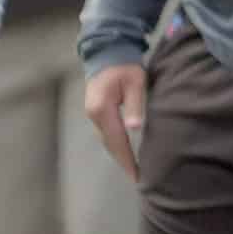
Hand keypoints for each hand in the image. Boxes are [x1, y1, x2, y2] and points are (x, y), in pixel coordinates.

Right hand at [83, 64, 146, 181]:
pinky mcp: (97, 113)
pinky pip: (107, 134)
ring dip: (119, 155)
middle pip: (110, 144)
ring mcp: (93, 115)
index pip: (117, 140)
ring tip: (133, 170)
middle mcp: (94, 115)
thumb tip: (134, 128)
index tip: (137, 176)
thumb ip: (136, 105)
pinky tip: (125, 153)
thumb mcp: (136, 83)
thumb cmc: (125, 67)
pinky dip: (116, 145)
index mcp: (102, 110)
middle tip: (139, 180)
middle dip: (123, 162)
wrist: (107, 53)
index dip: (127, 159)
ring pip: (107, 141)